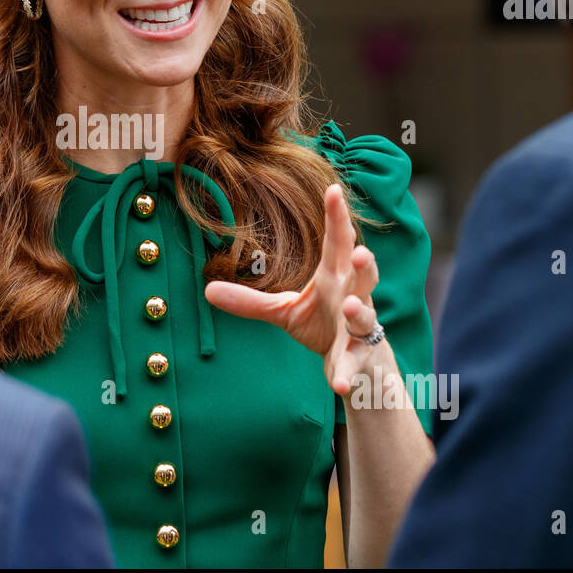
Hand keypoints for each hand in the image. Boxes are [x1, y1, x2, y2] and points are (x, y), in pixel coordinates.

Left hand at [204, 183, 384, 395]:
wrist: (356, 367)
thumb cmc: (323, 325)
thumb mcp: (284, 311)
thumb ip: (250, 302)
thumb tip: (206, 289)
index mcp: (334, 277)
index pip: (339, 242)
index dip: (337, 217)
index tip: (333, 189)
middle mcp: (353, 296)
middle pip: (364, 274)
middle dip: (365, 263)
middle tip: (360, 252)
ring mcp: (360, 328)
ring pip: (366, 315)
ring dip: (360, 311)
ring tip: (350, 307)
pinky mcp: (360, 358)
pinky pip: (355, 363)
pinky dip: (347, 372)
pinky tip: (338, 383)